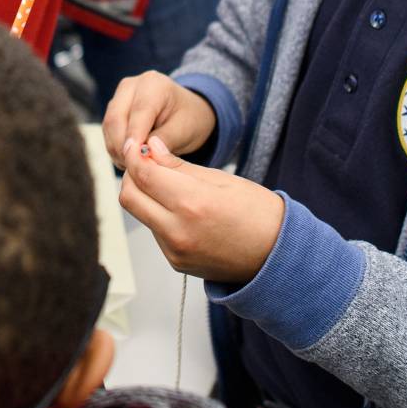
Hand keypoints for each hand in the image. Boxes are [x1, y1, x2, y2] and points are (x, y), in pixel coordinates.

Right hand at [103, 71, 216, 169]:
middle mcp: (131, 85)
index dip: (134, 137)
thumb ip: (164, 140)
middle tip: (134, 169)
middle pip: (115, 118)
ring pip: (108, 127)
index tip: (134, 159)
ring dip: (117, 150)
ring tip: (134, 167)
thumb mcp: (184, 130)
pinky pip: (108, 132)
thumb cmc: (189, 118)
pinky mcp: (113, 110)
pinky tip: (130, 160)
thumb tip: (142, 155)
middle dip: (122, 147)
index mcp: (153, 84)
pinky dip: (116, 148)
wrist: (187, 112)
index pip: (138, 112)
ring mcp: (119, 97)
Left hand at [118, 135, 284, 284]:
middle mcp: (178, 231)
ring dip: (145, 196)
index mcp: (192, 203)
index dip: (134, 155)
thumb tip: (149, 147)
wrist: (277, 255)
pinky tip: (180, 209)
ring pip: (140, 214)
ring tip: (168, 186)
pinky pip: (155, 232)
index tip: (135, 145)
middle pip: (129, 197)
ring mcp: (175, 250)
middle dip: (132, 175)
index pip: (144, 174)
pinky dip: (159, 215)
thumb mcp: (221, 179)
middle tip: (145, 163)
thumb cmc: (257, 213)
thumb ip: (179, 165)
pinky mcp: (175, 262)